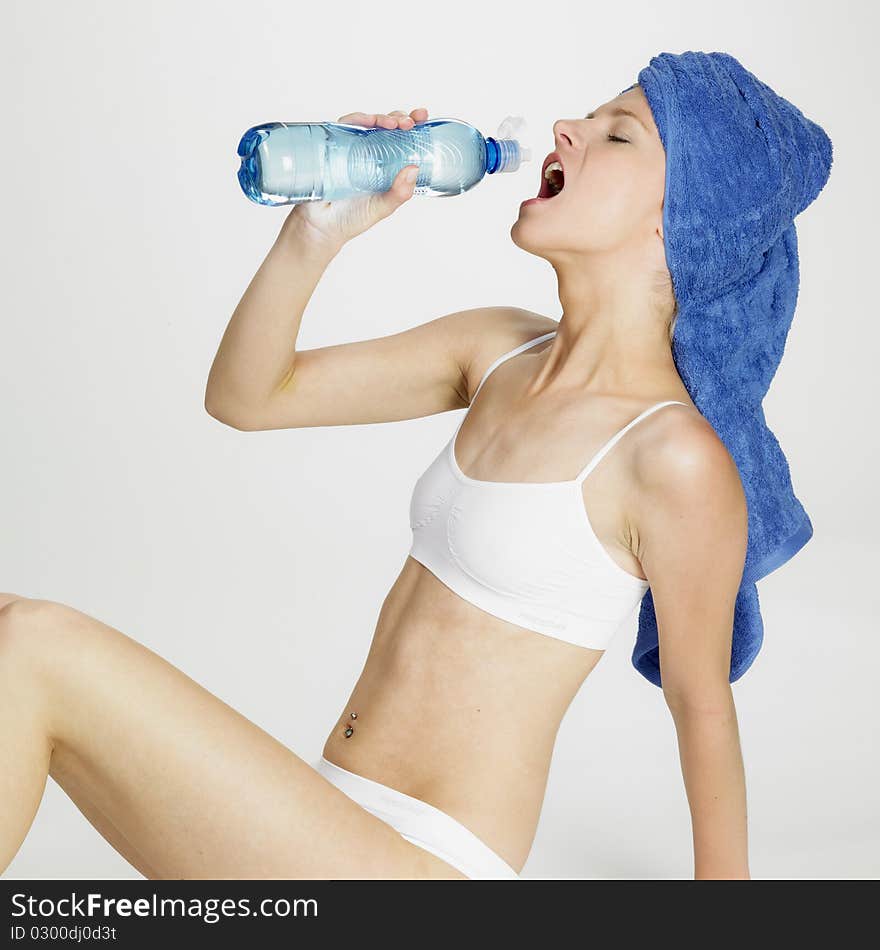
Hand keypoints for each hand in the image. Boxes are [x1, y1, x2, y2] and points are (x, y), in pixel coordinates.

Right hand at [286, 107, 428, 250]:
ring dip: (381, 118)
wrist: (322, 228)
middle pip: (386, 126)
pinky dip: (356, 120)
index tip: (422, 116)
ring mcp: (350, 148)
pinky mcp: (333, 146)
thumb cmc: (352, 218)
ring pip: (367, 123)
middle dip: (399, 118)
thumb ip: (399, 193)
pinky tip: (367, 122)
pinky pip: (344, 126)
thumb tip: (415, 168)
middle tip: (410, 122)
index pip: (401, 140)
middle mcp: (369, 153)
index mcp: (385, 165)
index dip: (413, 125)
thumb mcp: (382, 208)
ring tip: (394, 124)